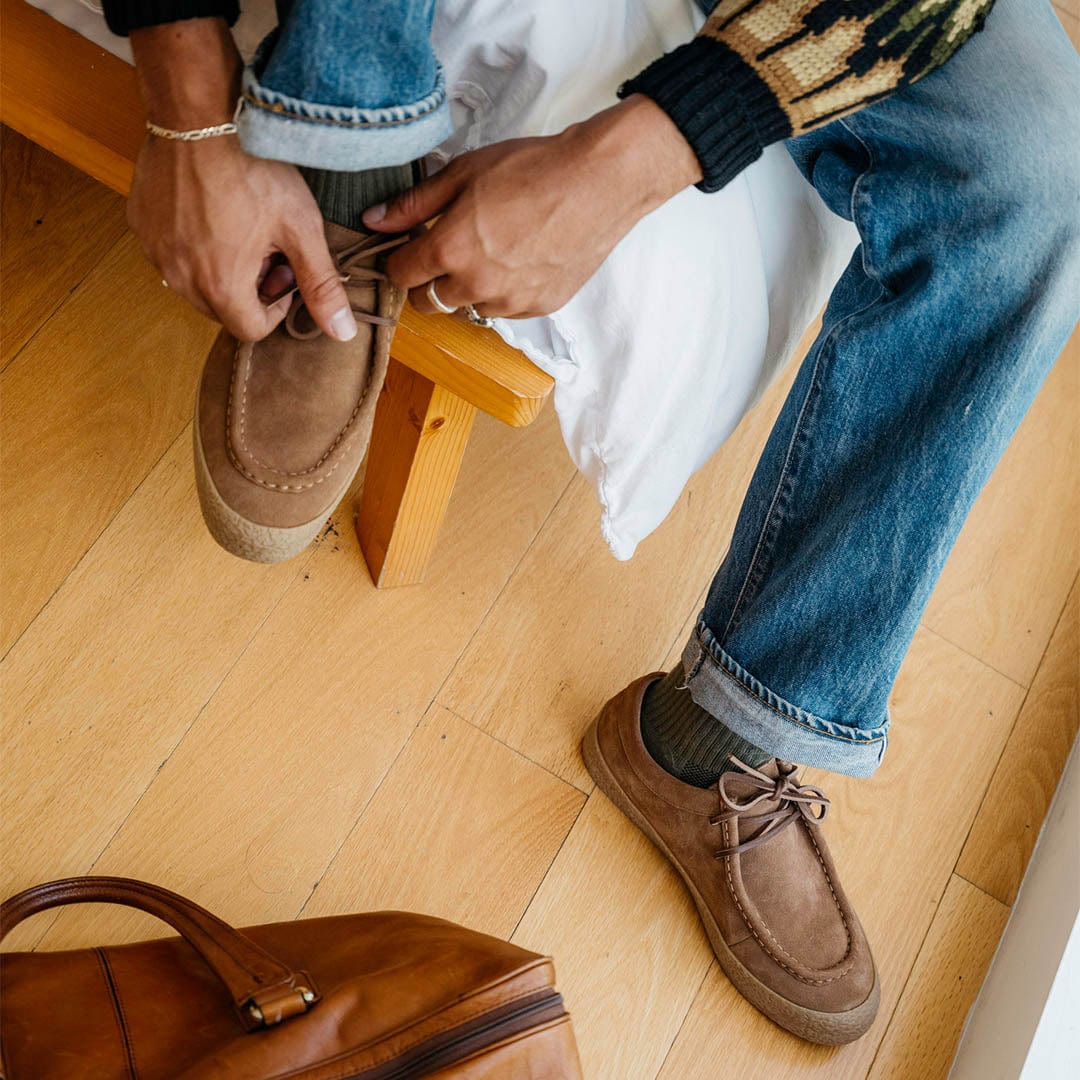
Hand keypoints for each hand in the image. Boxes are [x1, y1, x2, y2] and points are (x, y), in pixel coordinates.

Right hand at [128, 18, 355, 342]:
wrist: (198, 115)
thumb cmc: (254, 171)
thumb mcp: (300, 229)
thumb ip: (321, 285)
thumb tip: (344, 334)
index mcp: (220, 287)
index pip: (251, 330)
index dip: (276, 309)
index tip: (285, 273)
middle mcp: (179, 278)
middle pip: (222, 310)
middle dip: (249, 290)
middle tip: (266, 247)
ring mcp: (155, 251)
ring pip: (194, 284)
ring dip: (220, 269)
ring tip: (240, 227)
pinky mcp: (140, 225)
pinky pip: (170, 254)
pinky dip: (192, 246)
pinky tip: (211, 210)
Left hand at [363, 95, 701, 319]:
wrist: (597, 183)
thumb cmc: (532, 168)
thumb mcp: (463, 174)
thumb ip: (413, 205)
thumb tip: (374, 221)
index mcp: (448, 251)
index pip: (400, 276)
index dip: (400, 260)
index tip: (410, 247)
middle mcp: (475, 285)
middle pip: (428, 303)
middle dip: (429, 281)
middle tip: (448, 250)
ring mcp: (509, 302)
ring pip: (468, 307)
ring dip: (468, 287)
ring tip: (491, 250)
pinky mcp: (538, 308)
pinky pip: (505, 309)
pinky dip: (503, 291)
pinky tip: (519, 259)